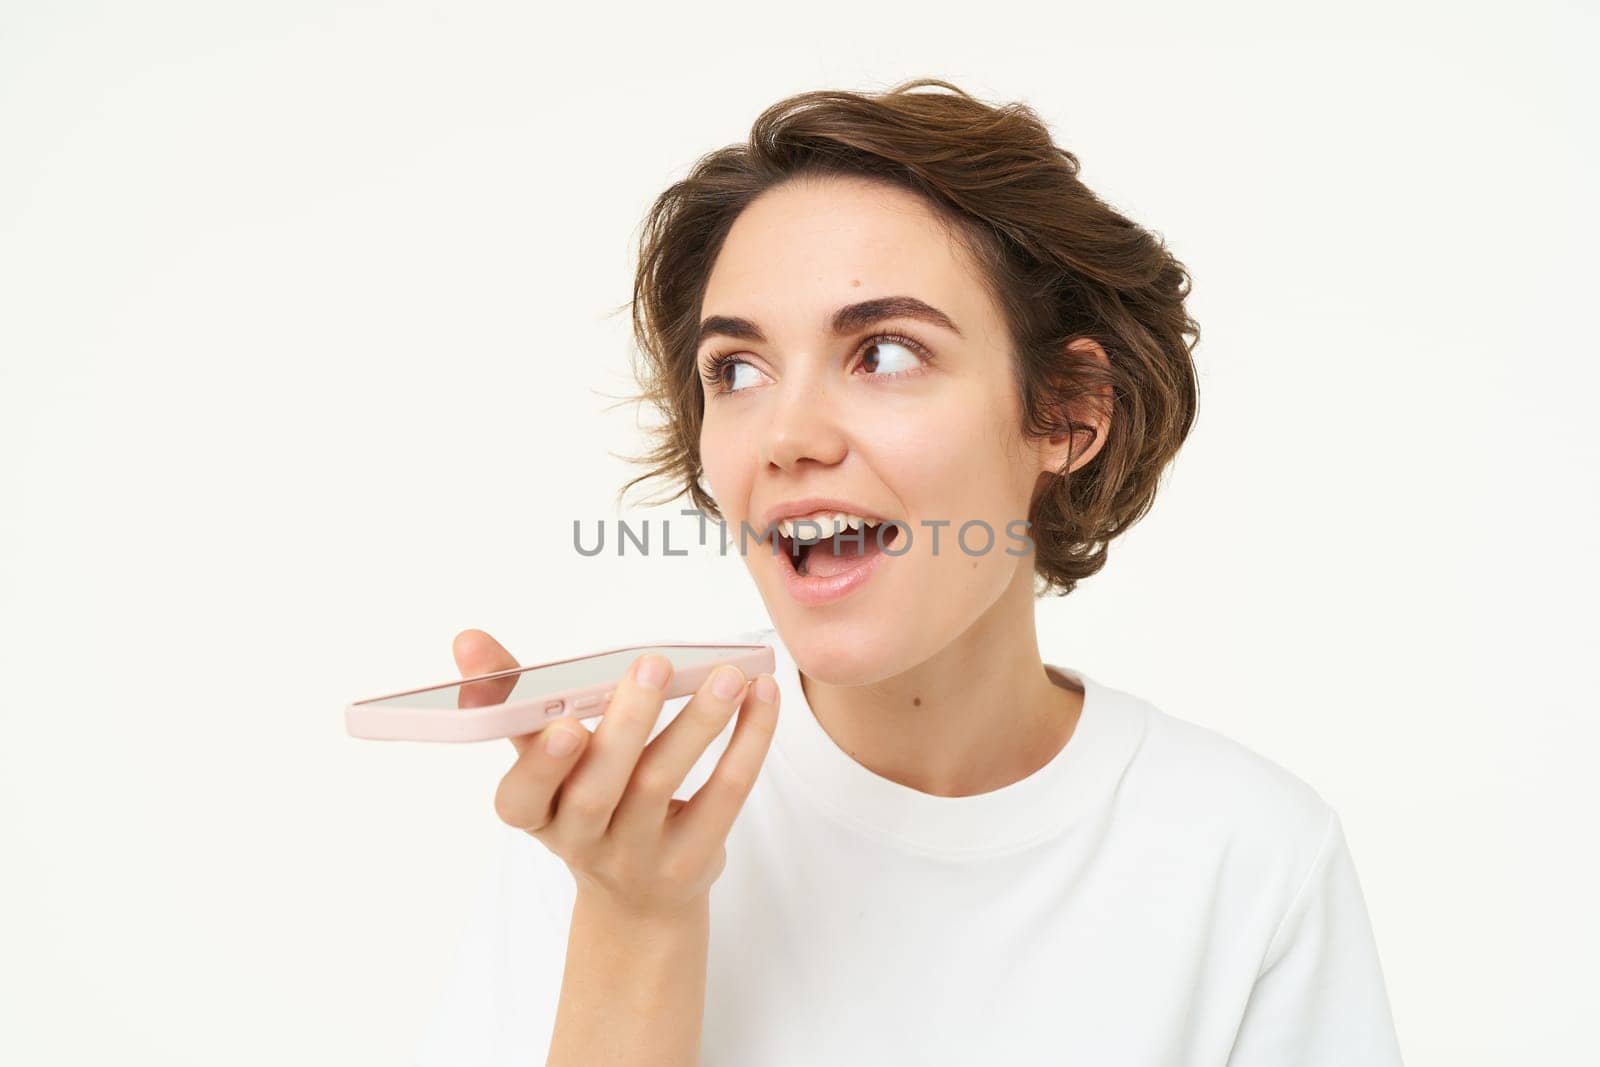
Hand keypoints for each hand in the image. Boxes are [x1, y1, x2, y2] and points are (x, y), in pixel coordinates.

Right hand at [451, 629, 780, 919]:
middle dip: (626, 724)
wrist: (637, 902)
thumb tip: (470, 640)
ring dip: (697, 722)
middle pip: (598, 786)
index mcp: (534, 813)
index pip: (520, 795)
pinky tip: (761, 697)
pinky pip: (723, 796)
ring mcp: (637, 854)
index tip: (561, 722)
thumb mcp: (543, 767)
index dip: (540, 762)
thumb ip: (514, 702)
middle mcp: (580, 839)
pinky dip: (746, 742)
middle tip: (653, 664)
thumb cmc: (584, 805)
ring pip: (663, 783)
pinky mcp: (692, 859)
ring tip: (727, 673)